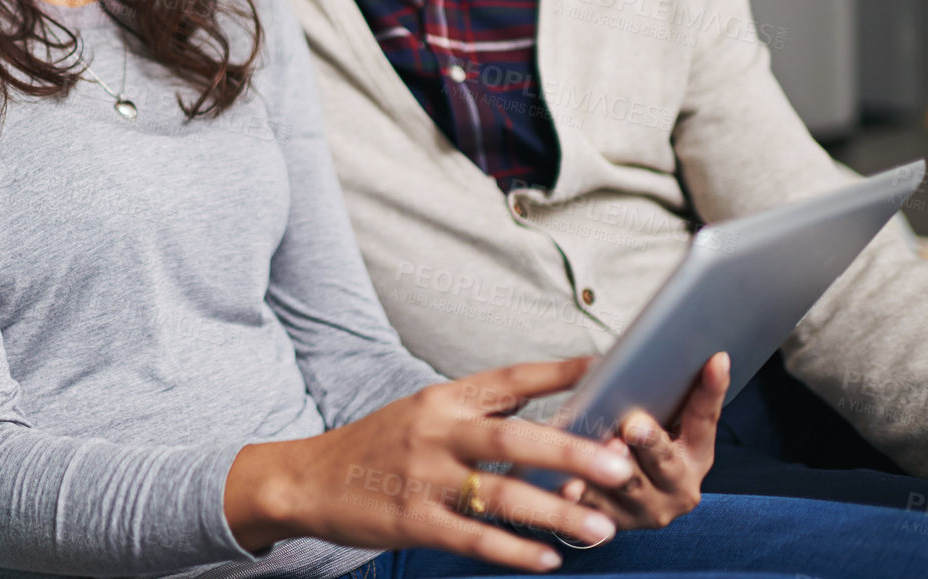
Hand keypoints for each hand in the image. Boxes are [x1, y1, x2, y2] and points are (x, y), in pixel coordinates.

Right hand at [224, 359, 637, 574]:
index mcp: (442, 399)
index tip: (607, 368)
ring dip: (554, 512)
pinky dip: (512, 550)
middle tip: (618, 463)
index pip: (508, 380)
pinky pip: (471, 537)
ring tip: (602, 527)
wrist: (309, 479)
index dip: (558, 374)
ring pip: (499, 496)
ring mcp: (422, 479)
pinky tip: (547, 560)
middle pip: (511, 440)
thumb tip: (549, 408)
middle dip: (568, 452)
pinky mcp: (411, 521)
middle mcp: (434, 433)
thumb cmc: (378, 445)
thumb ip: (480, 412)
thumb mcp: (423, 412)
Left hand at [560, 352, 729, 531]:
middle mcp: (679, 488)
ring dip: (614, 467)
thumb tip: (673, 350)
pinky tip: (568, 483)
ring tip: (603, 447)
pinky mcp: (614, 522)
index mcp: (697, 456)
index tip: (714, 360)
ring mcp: (647, 509)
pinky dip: (581, 494)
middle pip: (666, 462)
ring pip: (628, 486)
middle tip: (635, 423)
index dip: (710, 390)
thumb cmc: (645, 447)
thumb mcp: (666, 423)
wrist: (627, 500)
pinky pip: (593, 507)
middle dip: (651, 442)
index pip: (706, 419)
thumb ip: (667, 397)